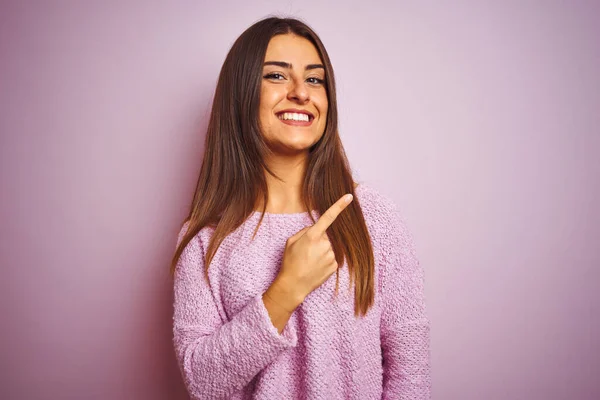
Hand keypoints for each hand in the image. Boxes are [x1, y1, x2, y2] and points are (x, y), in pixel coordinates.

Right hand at [267, 193, 353, 311]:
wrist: (294, 284)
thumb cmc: (290, 262)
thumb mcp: (291, 241)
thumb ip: (305, 231)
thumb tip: (316, 228)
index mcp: (313, 235)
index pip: (329, 216)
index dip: (340, 205)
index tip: (349, 196)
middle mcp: (325, 244)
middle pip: (328, 234)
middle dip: (321, 238)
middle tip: (309, 249)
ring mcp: (332, 255)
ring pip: (331, 246)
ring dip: (324, 249)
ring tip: (312, 259)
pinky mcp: (335, 265)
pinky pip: (333, 256)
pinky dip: (326, 259)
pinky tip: (316, 265)